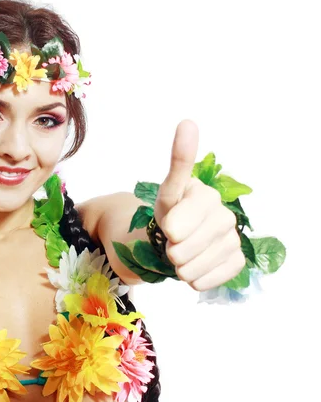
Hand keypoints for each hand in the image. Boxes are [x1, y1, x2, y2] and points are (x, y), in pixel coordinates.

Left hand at [153, 120, 244, 290]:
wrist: (178, 239)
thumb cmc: (170, 212)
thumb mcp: (167, 191)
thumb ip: (179, 162)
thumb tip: (188, 122)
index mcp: (205, 195)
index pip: (182, 218)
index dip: (172, 227)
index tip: (169, 229)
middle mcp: (223, 215)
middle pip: (184, 247)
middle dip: (169, 249)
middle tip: (170, 242)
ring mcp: (231, 239)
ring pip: (193, 266)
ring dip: (179, 266)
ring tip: (180, 254)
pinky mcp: (235, 261)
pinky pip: (208, 278)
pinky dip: (195, 278)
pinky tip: (194, 267)